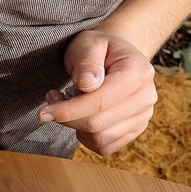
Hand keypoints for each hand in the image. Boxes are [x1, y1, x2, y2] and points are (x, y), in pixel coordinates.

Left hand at [39, 29, 157, 154]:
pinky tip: (81, 117)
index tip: (43, 112)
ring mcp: (143, 116)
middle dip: (67, 117)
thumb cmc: (98, 49)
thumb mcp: (88, 44)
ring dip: (75, 127)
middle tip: (52, 100)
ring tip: (67, 104)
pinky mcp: (135, 130)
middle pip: (98, 123)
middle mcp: (146, 97)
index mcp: (139, 72)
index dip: (69, 110)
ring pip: (100, 138)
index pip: (101, 101)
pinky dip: (86, 137)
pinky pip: (105, 147)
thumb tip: (86, 84)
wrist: (115, 57)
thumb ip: (86, 61)